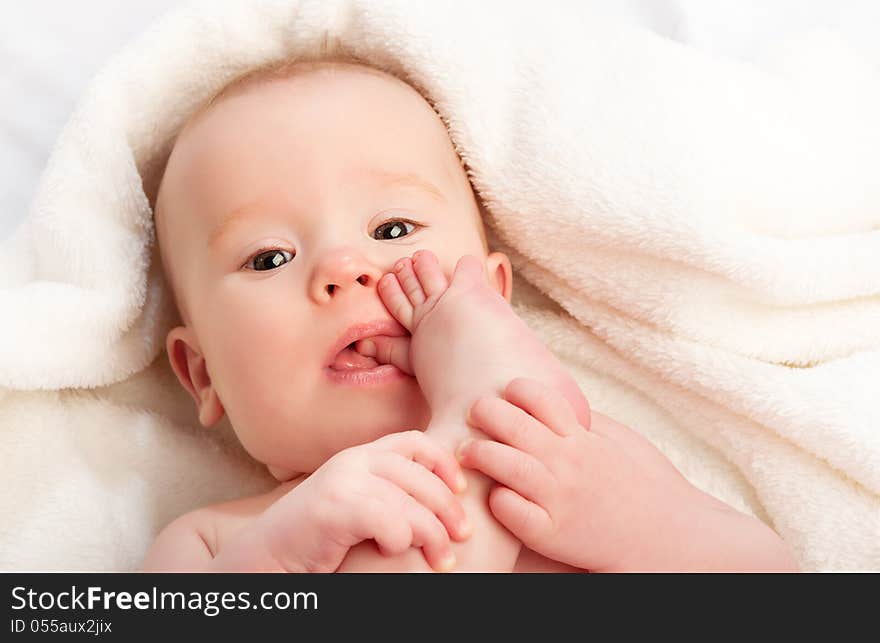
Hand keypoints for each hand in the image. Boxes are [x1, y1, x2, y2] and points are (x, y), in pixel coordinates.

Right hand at [257, 430, 470, 571]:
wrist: (263, 558)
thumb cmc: (318, 538)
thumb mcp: (358, 503)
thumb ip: (389, 491)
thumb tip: (447, 497)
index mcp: (360, 456)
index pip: (416, 442)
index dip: (446, 462)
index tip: (462, 490)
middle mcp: (352, 461)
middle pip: (422, 476)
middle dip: (450, 508)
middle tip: (463, 535)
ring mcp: (342, 482)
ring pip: (412, 505)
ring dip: (434, 536)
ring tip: (442, 559)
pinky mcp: (333, 510)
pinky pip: (391, 524)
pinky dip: (400, 542)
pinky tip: (390, 552)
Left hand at [458, 377, 705, 571]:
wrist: (670, 537)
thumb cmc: (644, 486)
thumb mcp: (617, 442)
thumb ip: (581, 423)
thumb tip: (549, 403)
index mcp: (583, 439)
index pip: (540, 398)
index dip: (516, 389)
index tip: (505, 392)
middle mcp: (570, 464)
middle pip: (514, 425)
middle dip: (486, 411)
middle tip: (473, 412)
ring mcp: (560, 499)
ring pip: (506, 465)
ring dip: (480, 453)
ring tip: (465, 451)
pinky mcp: (552, 534)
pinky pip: (512, 512)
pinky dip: (497, 501)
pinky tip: (493, 496)